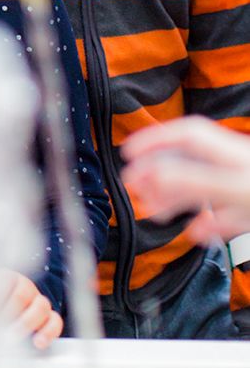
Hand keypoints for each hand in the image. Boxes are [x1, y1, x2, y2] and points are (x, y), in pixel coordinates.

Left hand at [0, 271, 62, 348]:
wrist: (7, 319)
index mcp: (8, 277)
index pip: (4, 280)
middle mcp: (26, 286)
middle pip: (23, 294)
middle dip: (9, 312)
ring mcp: (40, 301)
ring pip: (41, 306)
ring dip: (26, 323)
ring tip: (12, 336)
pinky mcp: (50, 318)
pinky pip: (55, 322)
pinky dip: (48, 332)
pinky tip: (37, 342)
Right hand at [123, 116, 249, 239]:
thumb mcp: (231, 188)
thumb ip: (193, 181)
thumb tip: (153, 174)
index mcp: (229, 152)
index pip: (186, 135)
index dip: (155, 139)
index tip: (129, 151)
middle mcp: (234, 166)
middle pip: (188, 162)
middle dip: (156, 173)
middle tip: (133, 185)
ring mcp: (242, 189)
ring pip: (201, 189)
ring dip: (174, 200)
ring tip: (154, 211)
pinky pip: (221, 215)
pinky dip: (204, 223)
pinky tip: (195, 231)